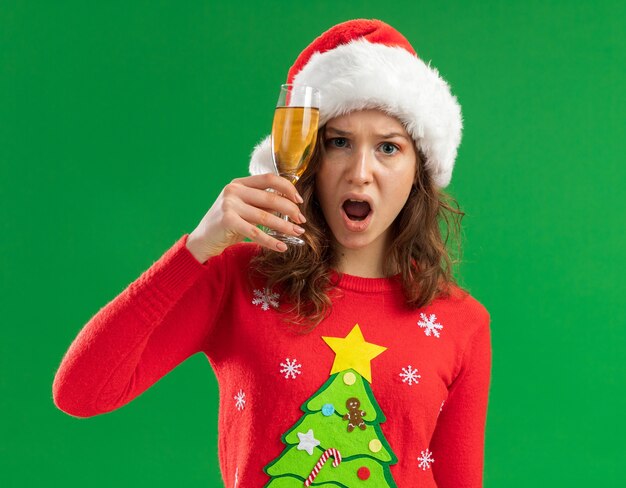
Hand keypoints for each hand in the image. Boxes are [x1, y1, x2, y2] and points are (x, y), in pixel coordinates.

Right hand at [186, 173, 305, 262]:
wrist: (203, 240)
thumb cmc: (228, 224)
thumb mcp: (245, 209)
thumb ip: (263, 204)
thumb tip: (290, 205)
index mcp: (240, 183)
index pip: (269, 178)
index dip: (288, 188)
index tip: (300, 201)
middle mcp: (233, 190)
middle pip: (271, 198)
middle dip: (290, 210)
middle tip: (302, 221)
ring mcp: (229, 204)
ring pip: (265, 216)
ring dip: (284, 226)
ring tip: (297, 233)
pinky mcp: (227, 220)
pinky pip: (255, 232)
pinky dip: (270, 241)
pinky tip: (281, 247)